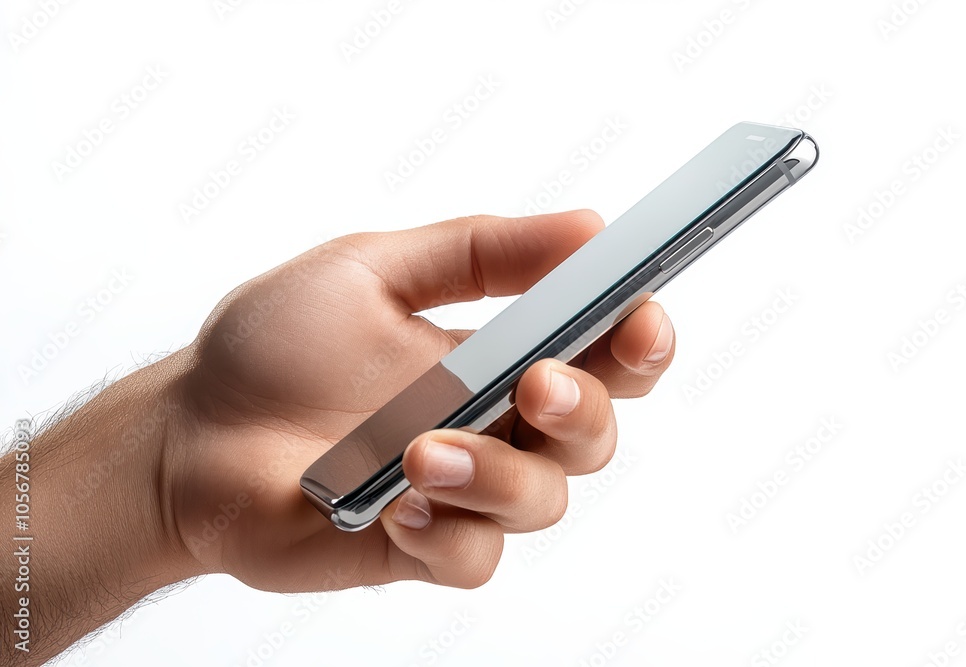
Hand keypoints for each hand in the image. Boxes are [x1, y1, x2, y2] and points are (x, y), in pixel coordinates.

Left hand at [171, 210, 675, 591]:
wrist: (190, 436)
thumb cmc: (274, 346)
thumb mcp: (372, 268)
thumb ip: (479, 250)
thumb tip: (587, 223)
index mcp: (496, 355)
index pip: (600, 352)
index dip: (638, 340)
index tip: (636, 319)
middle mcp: (492, 425)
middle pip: (595, 433)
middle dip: (584, 410)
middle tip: (536, 386)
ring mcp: (459, 491)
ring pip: (544, 501)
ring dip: (499, 475)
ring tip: (422, 451)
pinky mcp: (420, 547)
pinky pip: (477, 559)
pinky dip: (448, 534)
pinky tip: (395, 506)